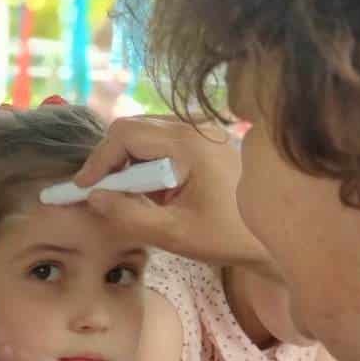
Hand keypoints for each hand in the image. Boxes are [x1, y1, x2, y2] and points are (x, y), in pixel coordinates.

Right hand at [74, 115, 273, 269]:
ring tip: (128, 195)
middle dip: (111, 159)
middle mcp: (195, 124)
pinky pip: (165, 139)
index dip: (98, 160)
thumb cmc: (228, 236)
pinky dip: (149, 160)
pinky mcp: (209, 138)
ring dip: (129, 160)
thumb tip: (93, 197)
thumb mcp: (173, 233)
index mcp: (188, 142)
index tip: (82, 188)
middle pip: (134, 127)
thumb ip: (129, 215)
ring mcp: (204, 128)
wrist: (276, 236)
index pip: (125, 134)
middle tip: (100, 192)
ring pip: (147, 131)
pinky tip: (155, 191)